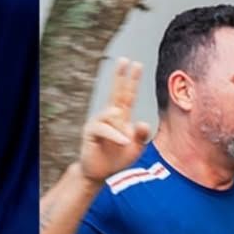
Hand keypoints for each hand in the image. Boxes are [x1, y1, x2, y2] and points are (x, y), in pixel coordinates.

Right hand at [79, 58, 153, 183]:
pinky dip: (116, 135)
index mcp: (121, 118)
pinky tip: (123, 141)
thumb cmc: (116, 159)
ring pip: (113, 115)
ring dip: (121, 129)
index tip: (136, 64)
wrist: (99, 173)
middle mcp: (109, 117)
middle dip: (120, 76)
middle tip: (124, 60)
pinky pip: (105, 128)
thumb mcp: (135, 148)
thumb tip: (142, 122)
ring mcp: (98, 123)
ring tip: (124, 143)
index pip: (127, 95)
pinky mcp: (91, 132)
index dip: (132, 80)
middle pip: (116, 92)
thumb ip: (141, 136)